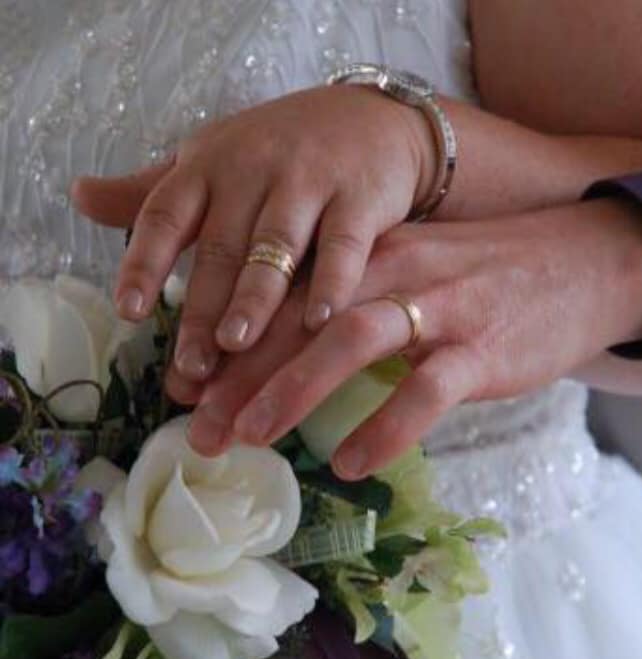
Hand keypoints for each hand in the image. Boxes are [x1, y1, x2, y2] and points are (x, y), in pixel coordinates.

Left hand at [71, 84, 434, 381]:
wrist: (372, 119)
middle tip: (190, 365)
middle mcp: (252, 171)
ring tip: (235, 344)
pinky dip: (332, 281)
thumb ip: (153, 189)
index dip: (144, 262)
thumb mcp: (212, 157)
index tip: (128, 311)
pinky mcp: (359, 197)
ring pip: (274, 245)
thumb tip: (78, 197)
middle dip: (202, 307)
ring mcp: (308, 182)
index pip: (166, 213)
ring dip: (254, 297)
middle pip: (220, 245)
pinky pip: (342, 244)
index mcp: (209, 167)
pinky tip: (321, 320)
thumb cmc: (282, 149)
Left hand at [183, 199, 641, 478]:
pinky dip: (386, 426)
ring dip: (292, 390)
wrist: (586, 261)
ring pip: (351, 342)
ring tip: (250, 439)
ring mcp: (441, 308)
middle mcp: (395, 272)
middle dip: (240, 376)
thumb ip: (358, 301)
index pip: (284, 297)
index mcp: (370, 253)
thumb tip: (294, 354)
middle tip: (197, 428)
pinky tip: (353, 463)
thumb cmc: (488, 277)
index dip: (229, 343)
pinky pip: (427, 390)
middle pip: (301, 321)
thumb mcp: (415, 271)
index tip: (186, 388)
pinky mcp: (484, 348)